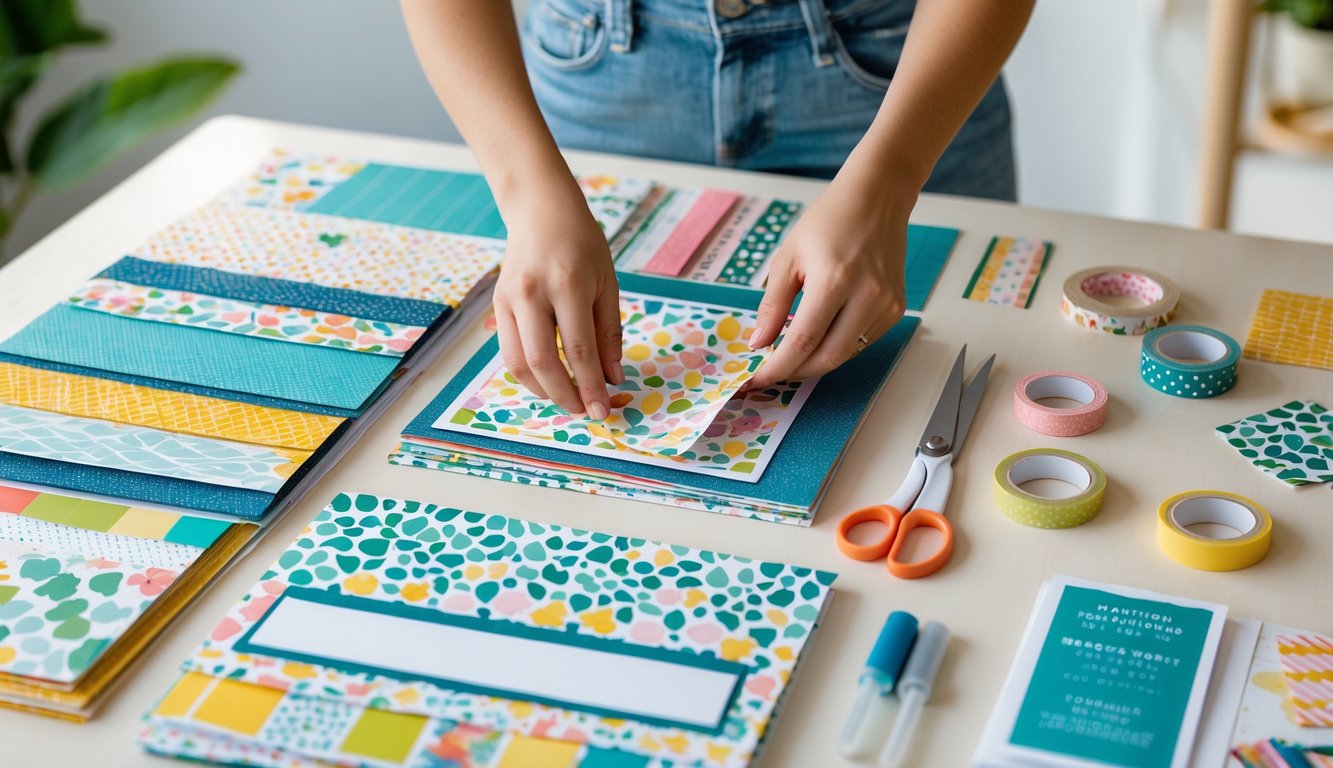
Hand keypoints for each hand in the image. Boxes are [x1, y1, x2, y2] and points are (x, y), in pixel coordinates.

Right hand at [493, 183, 622, 419]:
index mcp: (567, 284)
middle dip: (564, 395)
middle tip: (584, 411)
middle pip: (541, 361)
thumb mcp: (607, 283)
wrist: (541, 210)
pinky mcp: (497, 305)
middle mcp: (532, 293)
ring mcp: (508, 300)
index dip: (590, 386)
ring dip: (542, 390)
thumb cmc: (582, 244)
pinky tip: (548, 378)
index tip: (602, 410)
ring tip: (566, 398)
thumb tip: (613, 378)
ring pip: (517, 363)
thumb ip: (609, 333)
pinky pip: (508, 351)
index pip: (579, 349)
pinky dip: (527, 373)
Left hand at [746, 174, 910, 388]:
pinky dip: (838, 346)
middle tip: (774, 371)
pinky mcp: (896, 308)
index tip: (757, 378)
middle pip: (828, 357)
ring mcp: (886, 304)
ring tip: (793, 355)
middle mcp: (866, 295)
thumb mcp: (788, 258)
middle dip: (797, 372)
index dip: (777, 367)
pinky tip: (821, 335)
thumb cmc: (828, 222)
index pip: (802, 341)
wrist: (876, 198)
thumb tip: (758, 344)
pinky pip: (862, 340)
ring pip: (847, 353)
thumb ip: (772, 305)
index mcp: (834, 280)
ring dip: (816, 361)